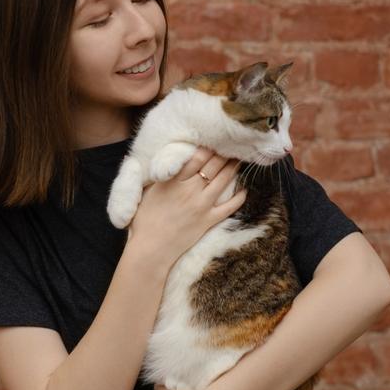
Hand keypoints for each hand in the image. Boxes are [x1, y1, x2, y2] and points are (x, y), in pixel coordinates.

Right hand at [128, 147, 246, 267]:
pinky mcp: (208, 221)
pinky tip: (244, 190)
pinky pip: (229, 207)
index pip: (197, 157)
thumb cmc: (144, 220)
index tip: (214, 140)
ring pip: (223, 181)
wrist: (151, 249)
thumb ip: (157, 175)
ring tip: (239, 160)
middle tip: (232, 145)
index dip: (208, 147)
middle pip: (213, 166)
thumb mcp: (147, 192)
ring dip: (233, 168)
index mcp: (174, 181)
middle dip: (224, 153)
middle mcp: (190, 190)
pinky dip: (239, 198)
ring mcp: (201, 206)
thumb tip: (147, 159)